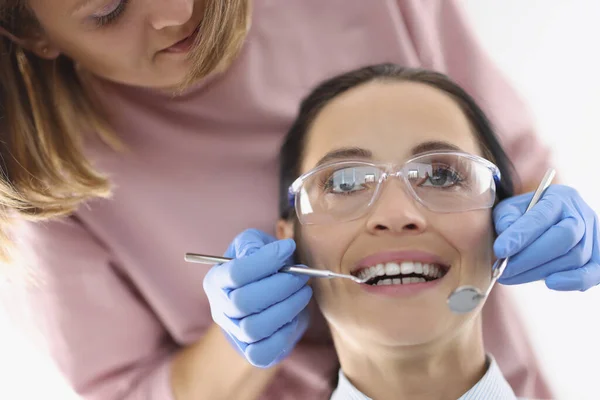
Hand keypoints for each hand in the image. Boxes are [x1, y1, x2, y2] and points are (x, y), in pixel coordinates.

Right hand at [203, 229, 311, 367]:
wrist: (269, 291)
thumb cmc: (262, 264)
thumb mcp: (254, 243)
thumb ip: (253, 244)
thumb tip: (257, 253)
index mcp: (216, 279)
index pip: (235, 273)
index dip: (265, 260)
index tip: (289, 247)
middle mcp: (220, 308)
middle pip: (243, 302)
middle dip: (280, 286)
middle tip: (302, 275)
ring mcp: (233, 332)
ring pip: (254, 328)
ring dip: (287, 308)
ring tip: (304, 291)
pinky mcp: (250, 351)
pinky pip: (262, 352)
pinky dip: (283, 334)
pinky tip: (295, 315)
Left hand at [493, 184, 599, 290]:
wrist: (545, 222)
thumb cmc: (523, 216)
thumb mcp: (509, 210)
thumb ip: (506, 220)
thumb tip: (507, 241)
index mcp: (557, 197)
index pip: (541, 216)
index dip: (520, 235)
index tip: (499, 251)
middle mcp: (580, 213)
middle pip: (564, 237)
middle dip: (530, 258)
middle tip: (503, 271)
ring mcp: (593, 234)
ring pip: (575, 256)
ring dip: (540, 272)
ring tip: (511, 277)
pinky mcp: (598, 256)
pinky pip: (594, 272)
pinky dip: (573, 281)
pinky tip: (550, 283)